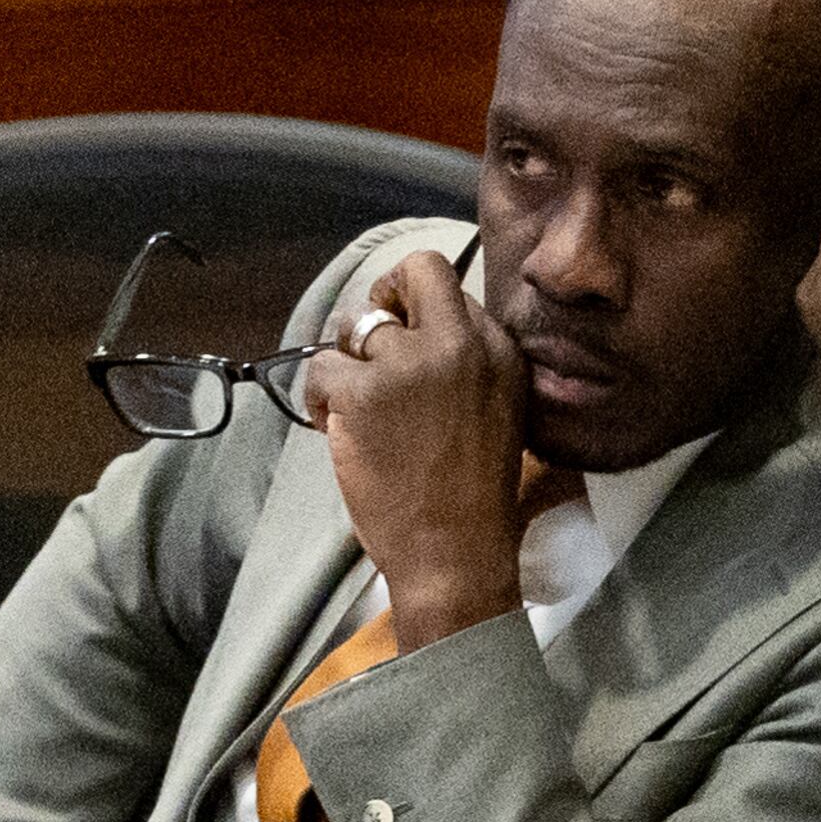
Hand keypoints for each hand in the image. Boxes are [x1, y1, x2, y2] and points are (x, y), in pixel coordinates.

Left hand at [296, 251, 528, 651]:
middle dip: (385, 295)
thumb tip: (417, 333)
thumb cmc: (476, 495)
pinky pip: (320, 366)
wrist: (456, 551)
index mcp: (502, 352)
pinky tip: (334, 428)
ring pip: (354, 324)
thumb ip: (471, 366)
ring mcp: (412, 365)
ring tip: (350, 406)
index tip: (409, 348)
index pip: (454, 291)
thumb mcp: (501, 413)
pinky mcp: (365, 391)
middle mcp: (462, 346)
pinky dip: (318, 398)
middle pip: (415, 270)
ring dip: (345, 361)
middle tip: (371, 343)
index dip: (421, 313)